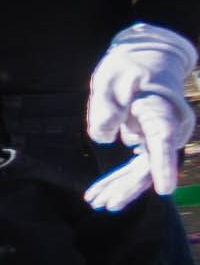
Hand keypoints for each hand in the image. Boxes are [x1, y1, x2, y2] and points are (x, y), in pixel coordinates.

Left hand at [85, 23, 198, 209]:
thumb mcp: (109, 81)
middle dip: (130, 187)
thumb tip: (106, 139)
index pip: (164, 141)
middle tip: (105, 205)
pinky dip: (119, 178)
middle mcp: (170, 128)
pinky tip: (98, 193)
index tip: (164, 189)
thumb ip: (106, 109)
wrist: (147, 58)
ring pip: (144, 169)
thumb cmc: (128, 67)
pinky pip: (138, 164)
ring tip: (94, 202)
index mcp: (162, 111)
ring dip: (120, 187)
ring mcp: (164, 136)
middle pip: (153, 163)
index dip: (163, 166)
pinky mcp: (153, 141)